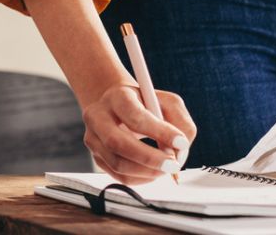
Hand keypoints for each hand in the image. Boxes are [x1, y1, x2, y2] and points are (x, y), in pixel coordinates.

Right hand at [79, 82, 197, 183]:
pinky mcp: (97, 157)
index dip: (159, 131)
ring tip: (167, 168)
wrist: (118, 106)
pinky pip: (118, 176)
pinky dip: (141, 178)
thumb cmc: (145, 103)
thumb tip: (181, 150)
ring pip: (118, 164)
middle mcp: (98, 117)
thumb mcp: (166, 102)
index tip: (181, 142)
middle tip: (173, 164)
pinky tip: (154, 171)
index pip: (135, 116)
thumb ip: (179, 121)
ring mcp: (94, 139)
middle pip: (118, 143)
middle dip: (150, 158)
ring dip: (147, 171)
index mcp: (117, 97)